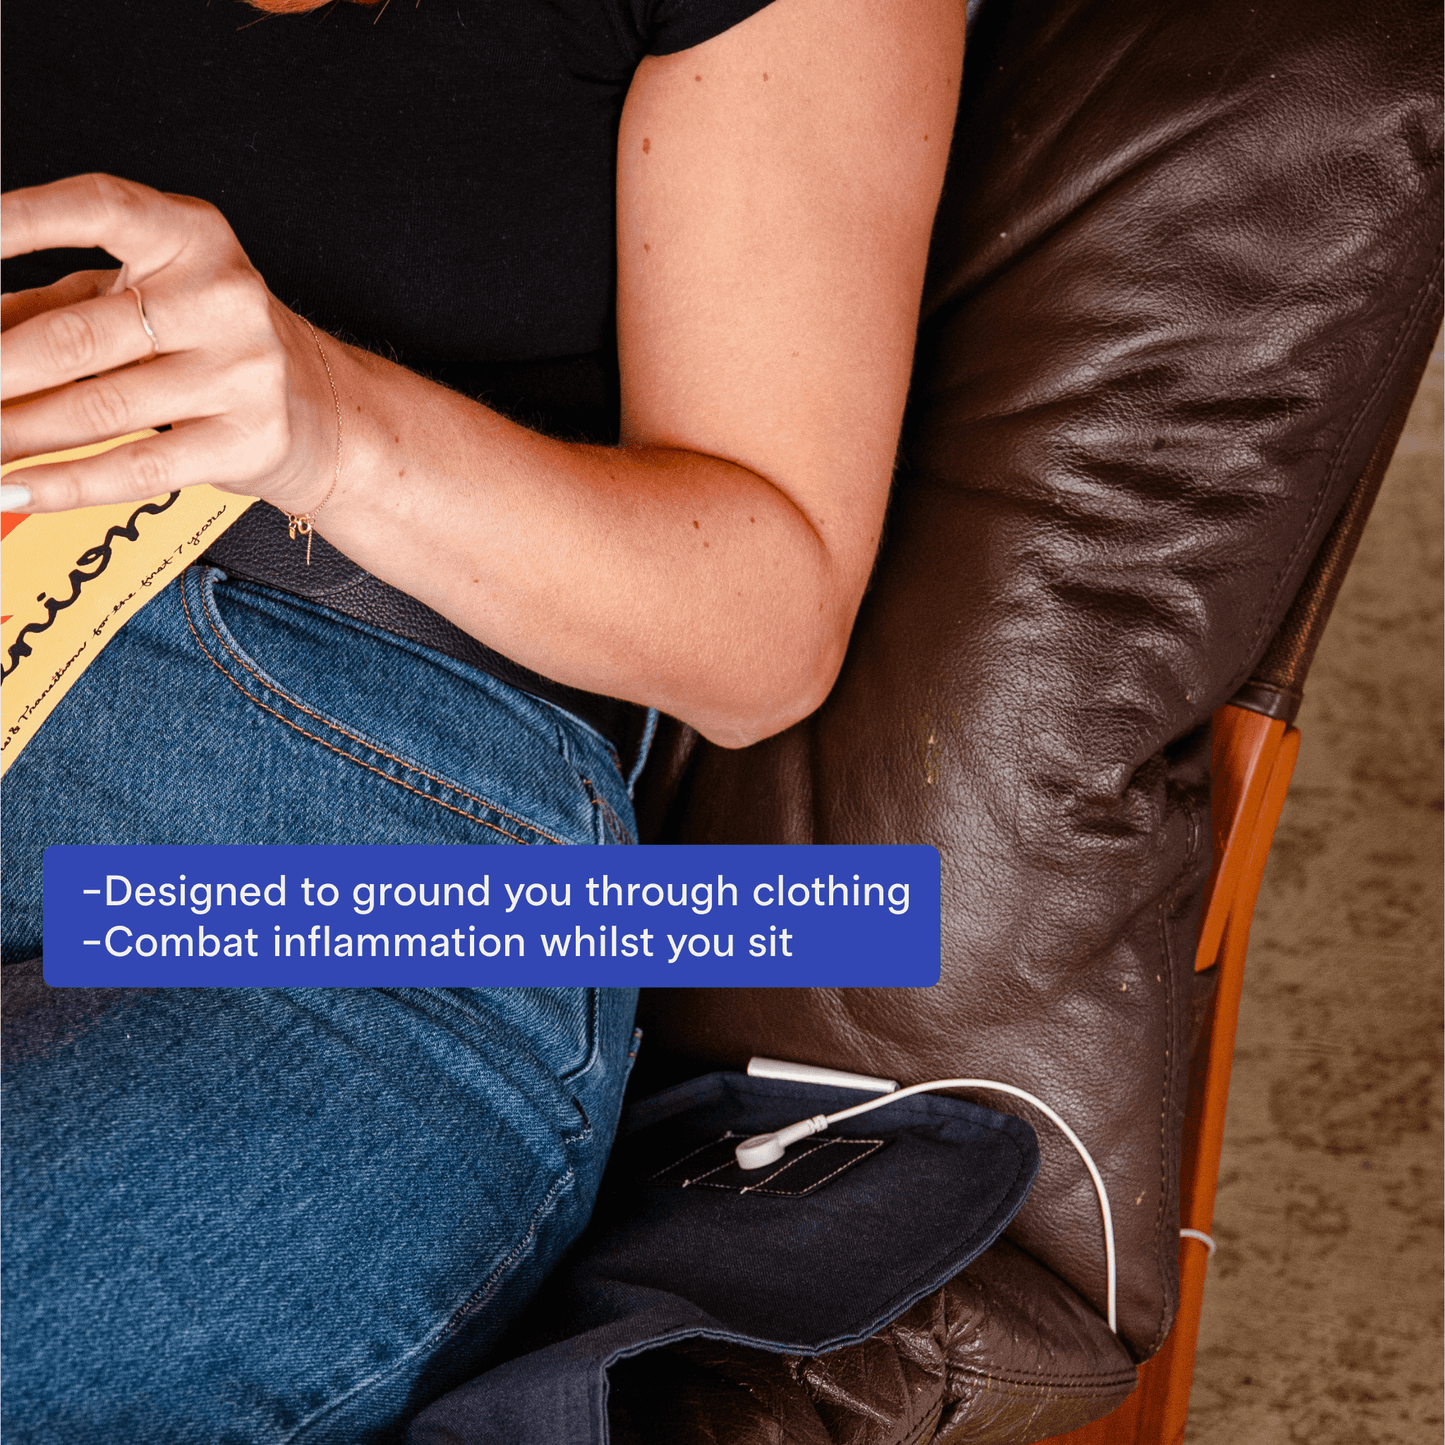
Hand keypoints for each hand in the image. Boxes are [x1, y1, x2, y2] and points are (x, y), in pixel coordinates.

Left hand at [0, 174, 336, 514]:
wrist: (318, 409)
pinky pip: (138, 467)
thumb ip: (47, 304)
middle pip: (77, 337)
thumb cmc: (211, 342)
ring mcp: (243, 373)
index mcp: (191, 237)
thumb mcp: (136, 298)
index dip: (19, 222)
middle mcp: (223, 299)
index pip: (98, 210)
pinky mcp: (249, 441)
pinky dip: (65, 484)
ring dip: (16, 434)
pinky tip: (16, 489)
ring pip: (98, 409)